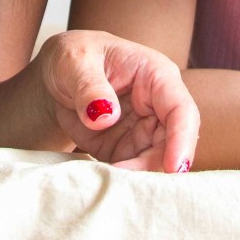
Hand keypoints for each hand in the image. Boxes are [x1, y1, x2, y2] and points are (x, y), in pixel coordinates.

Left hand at [32, 30, 199, 172]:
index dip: (182, 139)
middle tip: (126, 182)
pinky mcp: (124, 148)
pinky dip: (118, 179)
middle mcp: (156, 105)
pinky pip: (130, 170)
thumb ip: (89, 86)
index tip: (174, 167)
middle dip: (154, 166)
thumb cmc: (73, 57)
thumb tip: (105, 115)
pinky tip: (99, 178)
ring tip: (108, 180)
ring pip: (153, 161)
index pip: (180, 110)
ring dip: (135, 176)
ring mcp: (142, 129)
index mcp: (156, 76)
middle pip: (171, 143)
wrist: (56, 75)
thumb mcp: (74, 62)